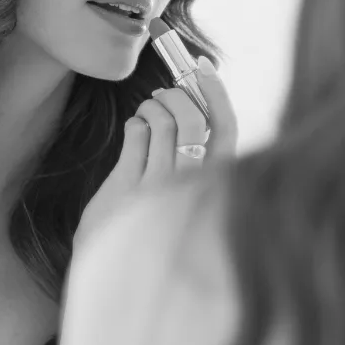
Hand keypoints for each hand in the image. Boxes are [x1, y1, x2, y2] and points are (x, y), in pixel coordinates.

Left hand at [74, 55, 237, 253]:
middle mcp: (190, 188)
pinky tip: (134, 129)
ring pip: (161, 121)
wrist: (118, 276)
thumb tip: (195, 106)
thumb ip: (196, 160)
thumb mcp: (185, 195)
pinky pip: (135, 133)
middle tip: (163, 92)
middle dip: (177, 93)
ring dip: (151, 105)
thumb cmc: (155, 231)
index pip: (226, 131)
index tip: (203, 68)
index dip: (216, 94)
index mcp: (212, 188)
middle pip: (192, 119)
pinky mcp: (127, 187)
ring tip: (146, 112)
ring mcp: (158, 187)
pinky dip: (135, 123)